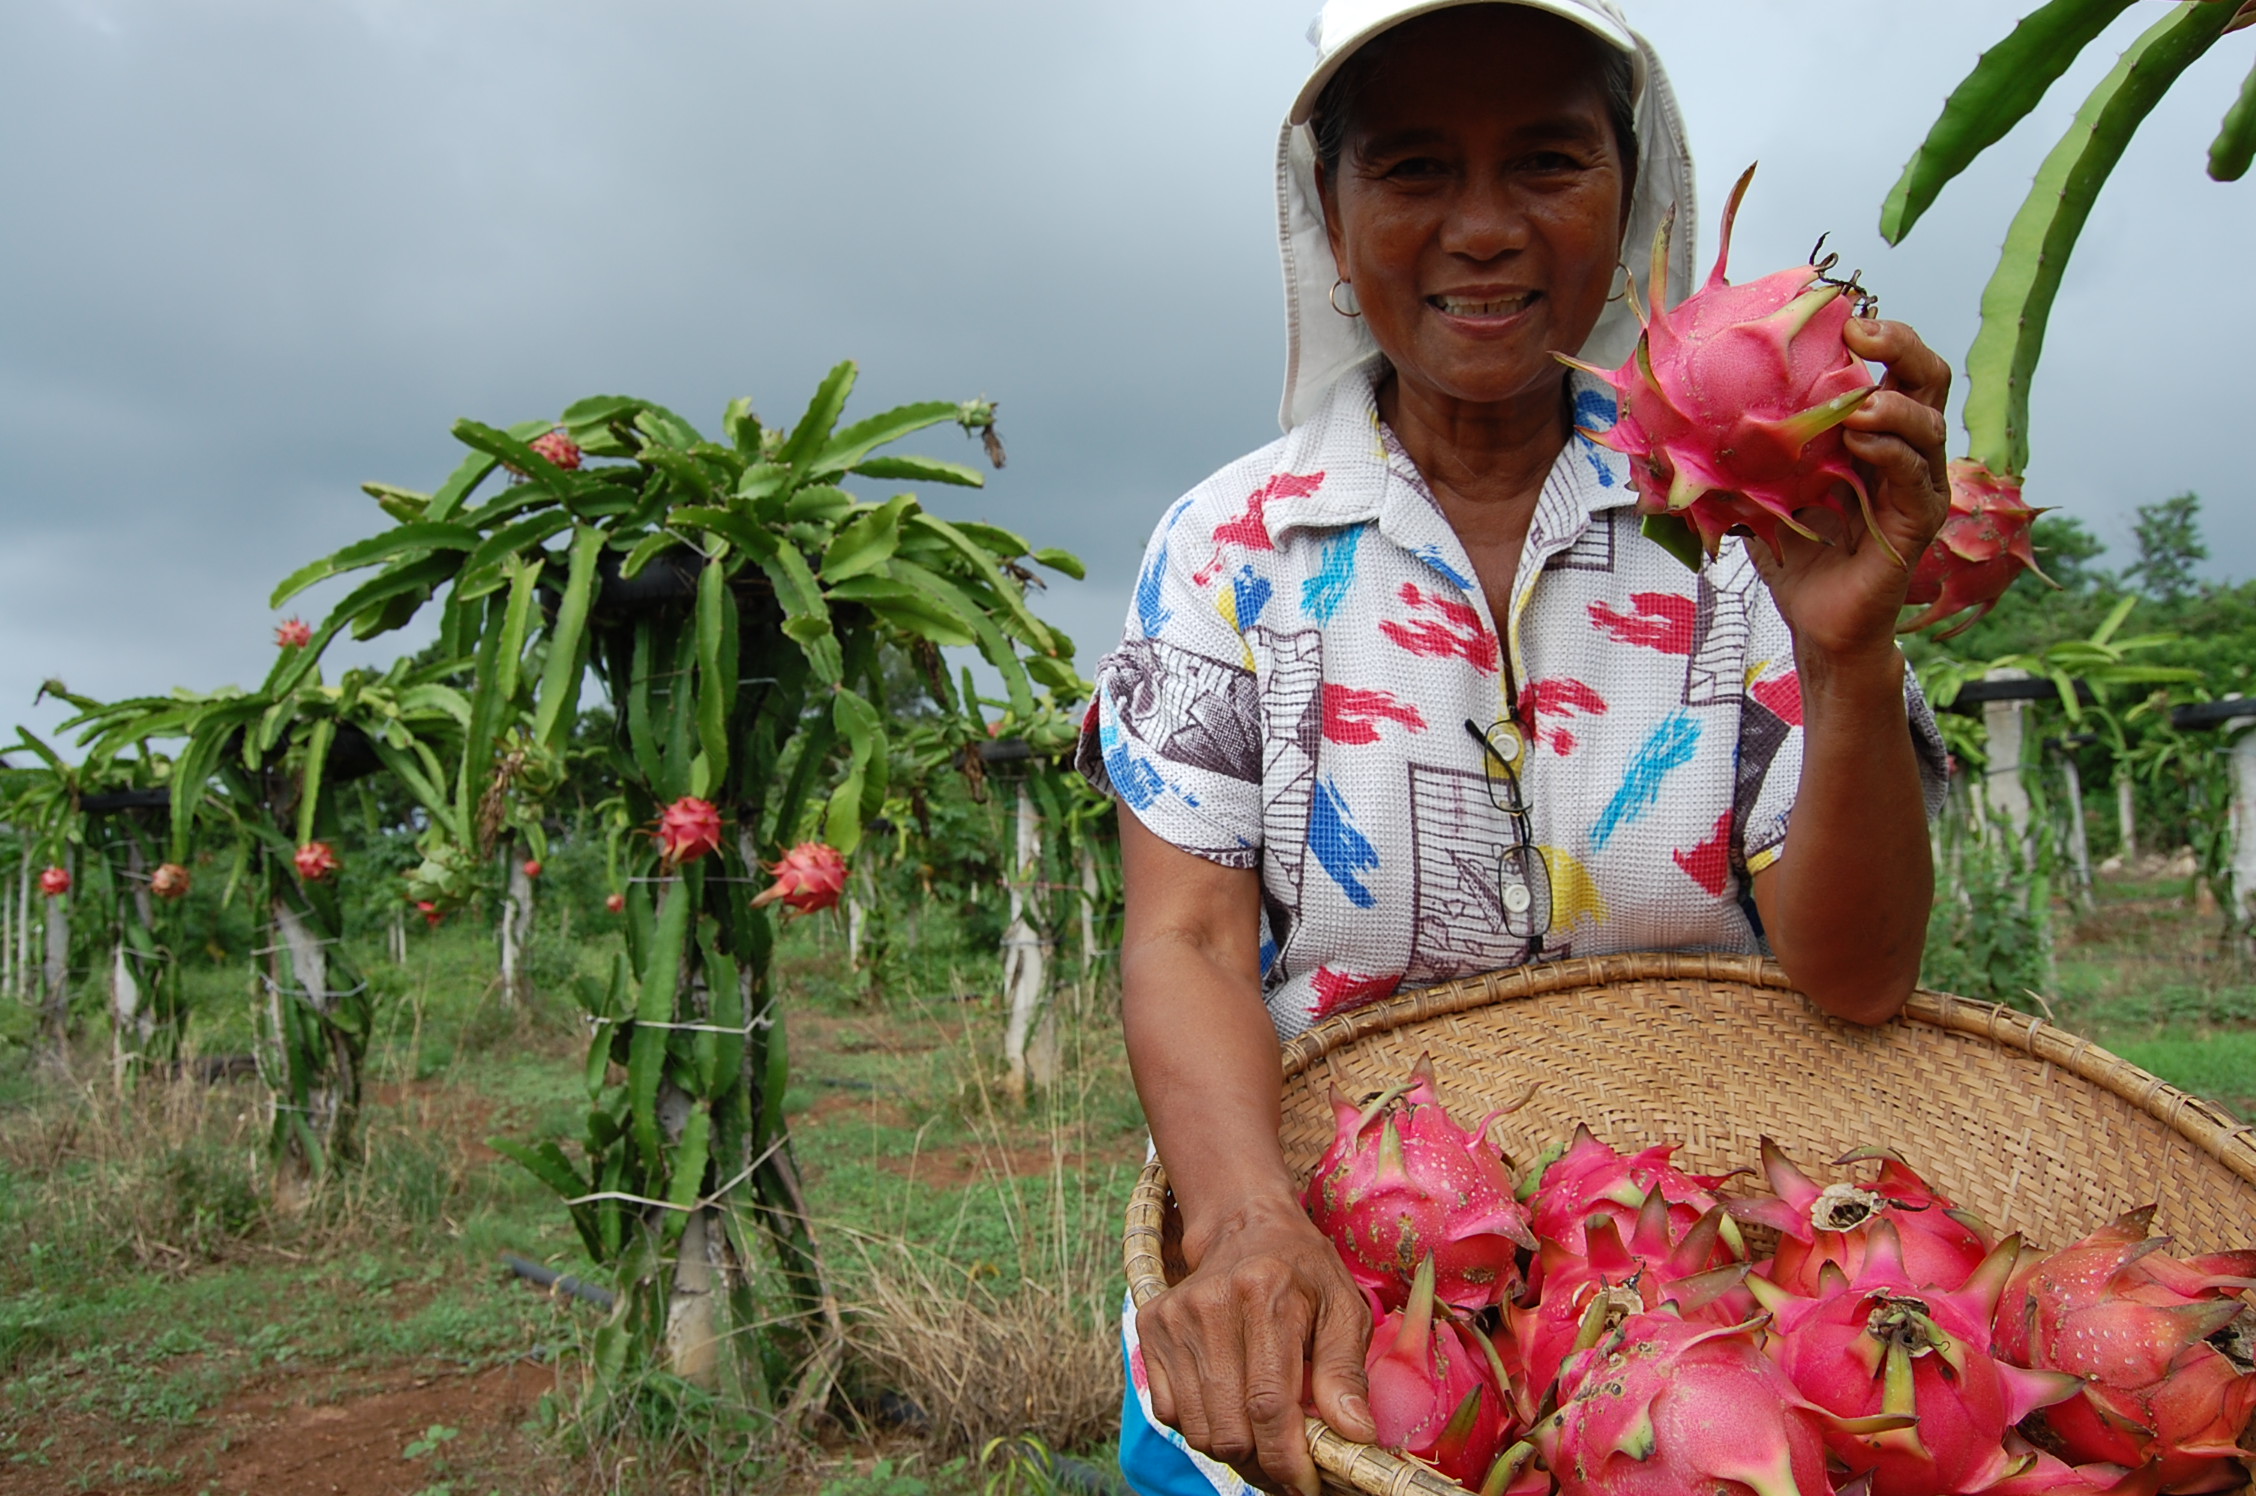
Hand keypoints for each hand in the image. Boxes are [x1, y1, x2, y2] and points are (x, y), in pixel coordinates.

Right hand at [1138, 1196, 1376, 1495]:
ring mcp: (1173, 1317)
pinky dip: (1202, 1425)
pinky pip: (1170, 1412)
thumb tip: (1355, 1435)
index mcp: (1266, 1294)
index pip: (1269, 1403)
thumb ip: (1346, 1372)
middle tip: (1290, 1463)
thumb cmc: (1303, 1272)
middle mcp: (1211, 1304)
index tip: (1307, 1484)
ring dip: (1234, 1449)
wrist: (1244, 1226)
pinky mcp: (1149, 1328)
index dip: (1288, 1459)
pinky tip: (1230, 1406)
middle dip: (1263, 1463)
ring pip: (1197, 1429)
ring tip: (1263, 1436)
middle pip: (1229, 1428)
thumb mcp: (1343, 1309)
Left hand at [1752, 317, 1951, 664]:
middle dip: (1901, 346)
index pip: (1892, 366)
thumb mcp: (1759, 486)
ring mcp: (1919, 486)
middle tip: (1861, 333)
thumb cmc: (1792, 553)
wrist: (1815, 622)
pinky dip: (1891, 453)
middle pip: (1926, 379)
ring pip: (1929, 425)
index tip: (1838, 314)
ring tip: (1857, 402)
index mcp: (1875, 431)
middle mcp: (1907, 451)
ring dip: (1892, 405)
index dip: (1876, 335)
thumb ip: (1739, 448)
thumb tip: (1672, 413)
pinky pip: (1916, 478)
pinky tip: (1861, 442)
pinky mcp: (1918, 524)